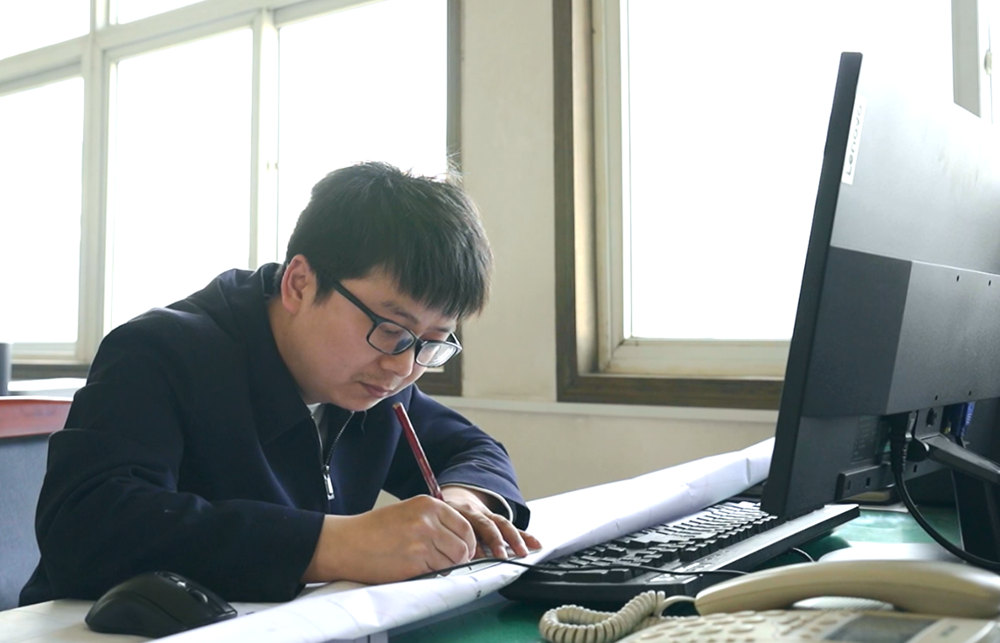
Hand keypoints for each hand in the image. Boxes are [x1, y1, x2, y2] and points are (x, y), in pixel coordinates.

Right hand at [301, 495, 476, 583]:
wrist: (346, 543)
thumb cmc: (374, 530)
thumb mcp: (408, 512)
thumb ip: (434, 521)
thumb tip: (460, 540)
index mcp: (428, 504)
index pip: (465, 526)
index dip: (467, 543)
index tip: (464, 551)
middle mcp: (428, 521)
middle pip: (463, 547)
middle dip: (460, 559)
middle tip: (449, 563)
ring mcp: (423, 542)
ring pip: (453, 563)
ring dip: (445, 568)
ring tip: (426, 565)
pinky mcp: (415, 563)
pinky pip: (437, 574)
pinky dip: (432, 576)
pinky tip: (416, 570)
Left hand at [440, 486, 541, 559]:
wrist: (455, 497)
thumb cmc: (445, 518)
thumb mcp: (439, 525)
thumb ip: (445, 542)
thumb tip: (448, 565)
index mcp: (456, 513)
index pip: (466, 528)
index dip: (471, 544)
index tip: (475, 559)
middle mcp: (474, 512)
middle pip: (486, 525)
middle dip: (495, 542)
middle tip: (501, 557)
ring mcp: (487, 514)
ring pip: (502, 524)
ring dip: (514, 539)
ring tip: (522, 552)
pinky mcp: (497, 519)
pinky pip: (512, 526)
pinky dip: (524, 536)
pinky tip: (535, 544)